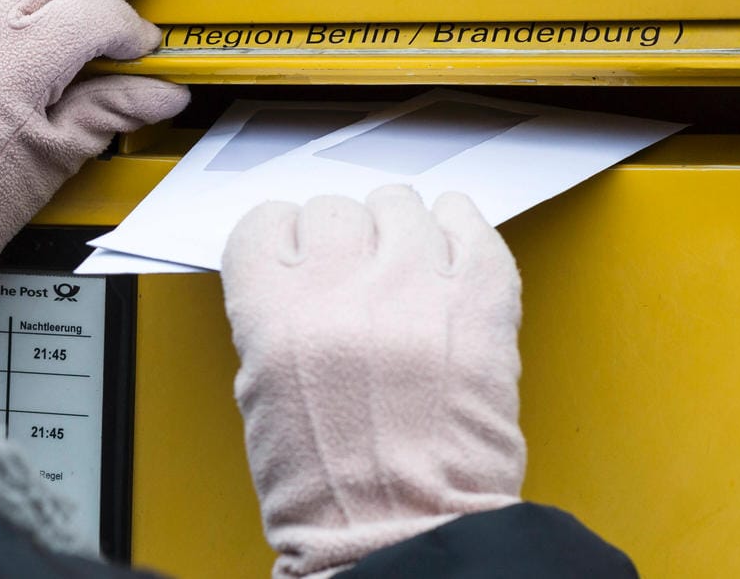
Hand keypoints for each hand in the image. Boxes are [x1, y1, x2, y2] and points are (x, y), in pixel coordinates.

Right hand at [222, 186, 524, 578]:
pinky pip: (469, 223)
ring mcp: (413, 288)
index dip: (285, 238)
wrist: (405, 533)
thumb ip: (275, 318)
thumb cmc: (330, 488)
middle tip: (355, 270)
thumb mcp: (262, 394)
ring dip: (399, 231)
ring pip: (400, 205)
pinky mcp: (477, 301)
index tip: (299, 251)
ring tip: (405, 268)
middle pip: (333, 209)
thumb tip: (301, 273)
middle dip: (342, 238)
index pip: (268, 222)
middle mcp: (341, 288)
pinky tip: (448, 248)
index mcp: (274, 313)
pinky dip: (459, 228)